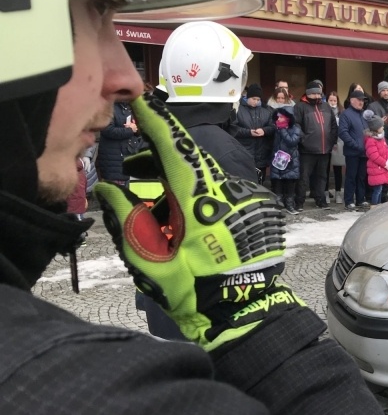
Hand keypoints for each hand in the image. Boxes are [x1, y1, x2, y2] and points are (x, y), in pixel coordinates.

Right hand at [95, 94, 291, 351]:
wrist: (242, 314)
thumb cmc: (194, 291)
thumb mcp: (150, 261)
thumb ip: (126, 221)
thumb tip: (108, 190)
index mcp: (200, 201)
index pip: (174, 148)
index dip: (155, 122)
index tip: (138, 100)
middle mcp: (225, 193)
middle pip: (187, 161)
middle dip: (157, 159)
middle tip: (131, 169)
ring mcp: (242, 201)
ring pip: (202, 178)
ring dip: (175, 182)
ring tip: (152, 201)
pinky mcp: (252, 212)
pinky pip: (217, 194)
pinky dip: (195, 199)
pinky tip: (180, 220)